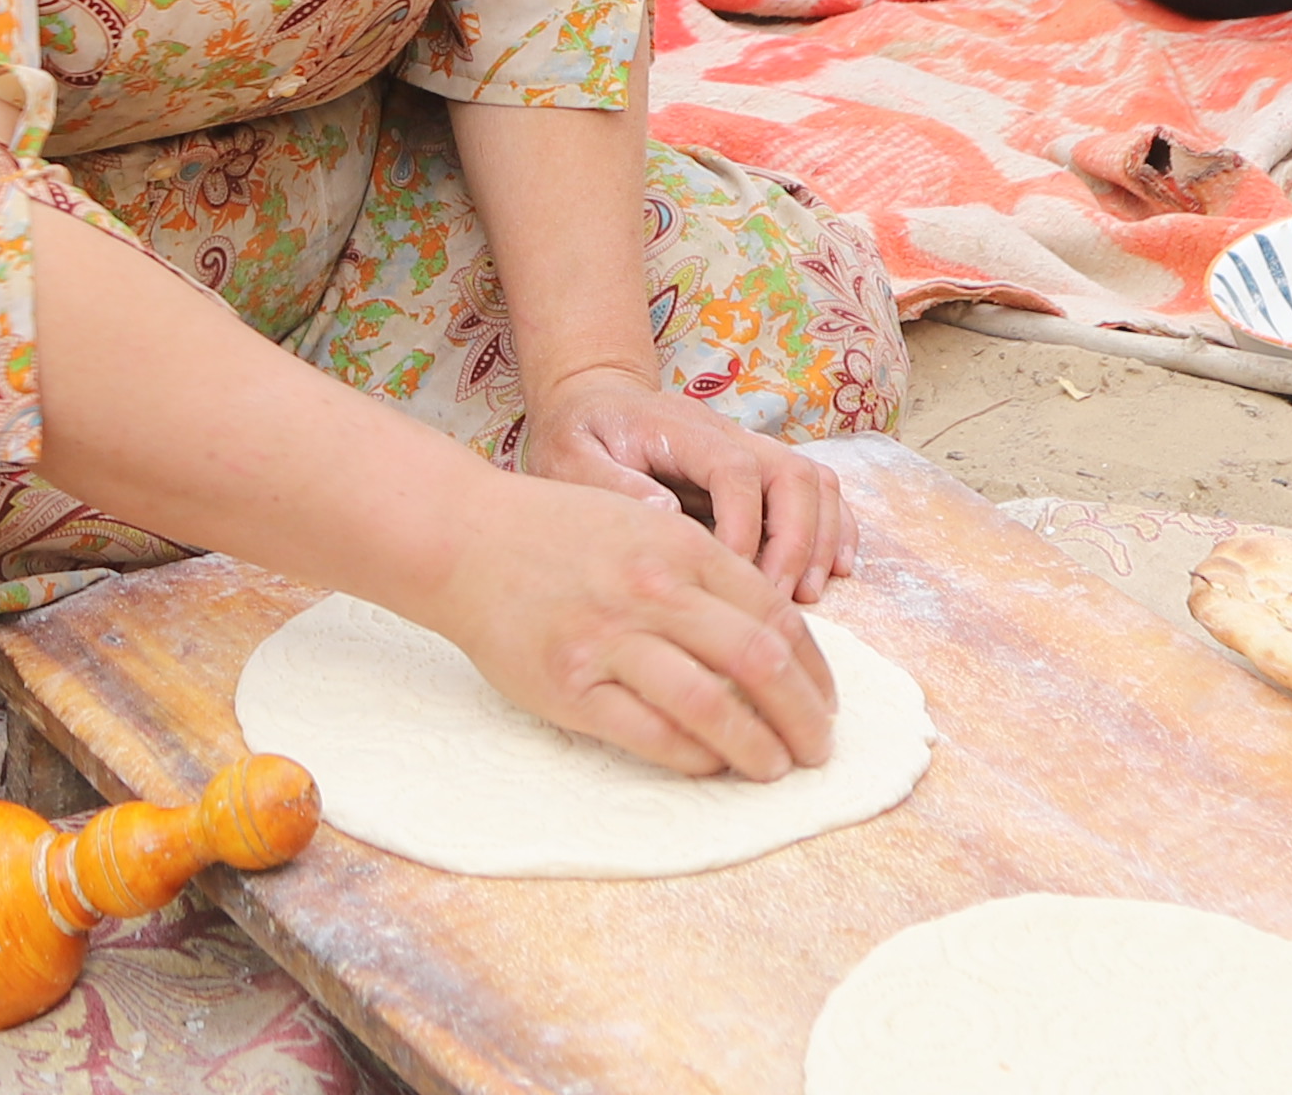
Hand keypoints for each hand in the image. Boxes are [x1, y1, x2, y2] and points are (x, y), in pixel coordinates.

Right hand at [423, 461, 837, 782]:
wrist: (464, 538)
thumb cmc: (559, 534)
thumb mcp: (643, 523)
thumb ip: (703, 571)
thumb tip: (773, 639)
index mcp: (681, 547)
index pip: (777, 615)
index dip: (815, 669)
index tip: (826, 701)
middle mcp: (654, 591)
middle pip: (760, 663)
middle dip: (804, 716)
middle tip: (819, 748)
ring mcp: (610, 640)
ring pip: (713, 707)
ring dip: (759, 748)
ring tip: (775, 768)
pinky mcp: (570, 687)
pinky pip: (652, 736)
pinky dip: (695, 758)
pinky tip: (711, 765)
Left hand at [520, 367, 846, 601]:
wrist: (592, 404)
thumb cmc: (578, 437)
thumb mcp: (570, 458)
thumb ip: (612, 485)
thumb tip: (667, 513)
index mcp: (680, 430)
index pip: (734, 469)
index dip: (743, 525)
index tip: (730, 575)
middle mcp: (727, 435)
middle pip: (791, 473)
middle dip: (794, 541)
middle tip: (777, 601)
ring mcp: (750, 451)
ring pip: (813, 482)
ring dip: (819, 539)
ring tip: (805, 597)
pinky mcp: (760, 473)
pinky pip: (816, 492)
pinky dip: (834, 528)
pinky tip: (832, 572)